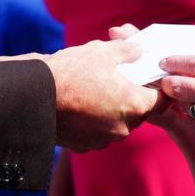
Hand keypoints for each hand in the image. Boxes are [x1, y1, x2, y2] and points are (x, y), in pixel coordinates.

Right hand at [41, 36, 158, 150]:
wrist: (32, 96)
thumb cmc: (71, 72)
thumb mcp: (103, 51)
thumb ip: (128, 50)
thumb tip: (138, 50)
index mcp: (135, 106)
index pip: (162, 101)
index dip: (158, 88)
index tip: (149, 78)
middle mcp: (123, 128)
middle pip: (139, 112)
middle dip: (132, 96)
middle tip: (119, 79)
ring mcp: (103, 140)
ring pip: (117, 122)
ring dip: (111, 109)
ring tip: (94, 89)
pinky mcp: (83, 145)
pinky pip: (97, 131)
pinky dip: (93, 120)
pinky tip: (79, 103)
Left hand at [155, 18, 194, 161]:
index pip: (193, 63)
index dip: (174, 61)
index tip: (164, 60)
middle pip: (179, 86)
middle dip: (167, 81)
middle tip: (162, 77)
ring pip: (183, 105)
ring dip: (176, 99)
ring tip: (173, 92)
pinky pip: (193, 122)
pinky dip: (187, 115)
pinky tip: (188, 109)